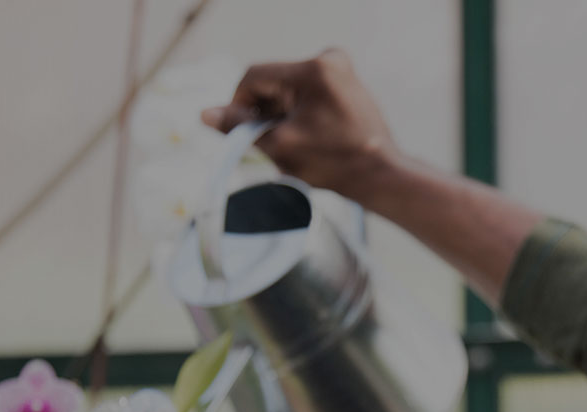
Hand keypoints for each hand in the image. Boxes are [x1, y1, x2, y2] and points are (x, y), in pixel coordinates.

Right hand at [201, 49, 398, 202]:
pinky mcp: (345, 84)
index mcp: (313, 69)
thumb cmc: (336, 163)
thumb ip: (240, 128)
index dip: (238, 104)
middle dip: (262, 112)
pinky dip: (296, 115)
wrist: (382, 176)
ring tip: (290, 146)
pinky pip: (305, 95)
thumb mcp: (280, 146)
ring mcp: (340, 71)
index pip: (254, 76)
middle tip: (267, 144)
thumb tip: (205, 114)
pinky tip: (305, 140)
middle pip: (271, 82)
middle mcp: (329, 60)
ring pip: (287, 90)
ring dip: (278, 115)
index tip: (239, 131)